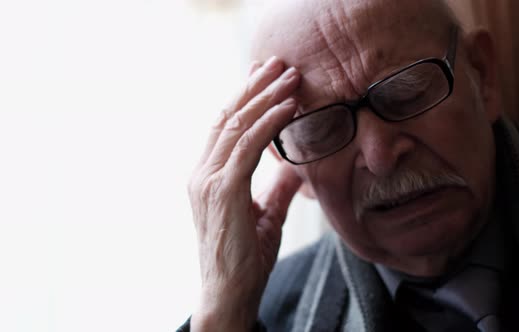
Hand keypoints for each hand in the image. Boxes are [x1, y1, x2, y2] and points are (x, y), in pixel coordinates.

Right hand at [188, 57, 301, 330]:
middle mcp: (202, 173)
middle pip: (228, 116)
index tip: (266, 77)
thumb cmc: (245, 259)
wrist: (229, 293)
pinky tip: (289, 108)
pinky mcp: (223, 191)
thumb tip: (295, 170)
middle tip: (279, 64)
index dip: (245, 98)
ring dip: (266, 97)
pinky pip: (248, 147)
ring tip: (290, 77)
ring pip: (237, 125)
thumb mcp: (266, 216)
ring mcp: (208, 180)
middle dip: (254, 86)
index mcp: (208, 176)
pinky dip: (269, 123)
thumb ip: (277, 189)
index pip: (224, 126)